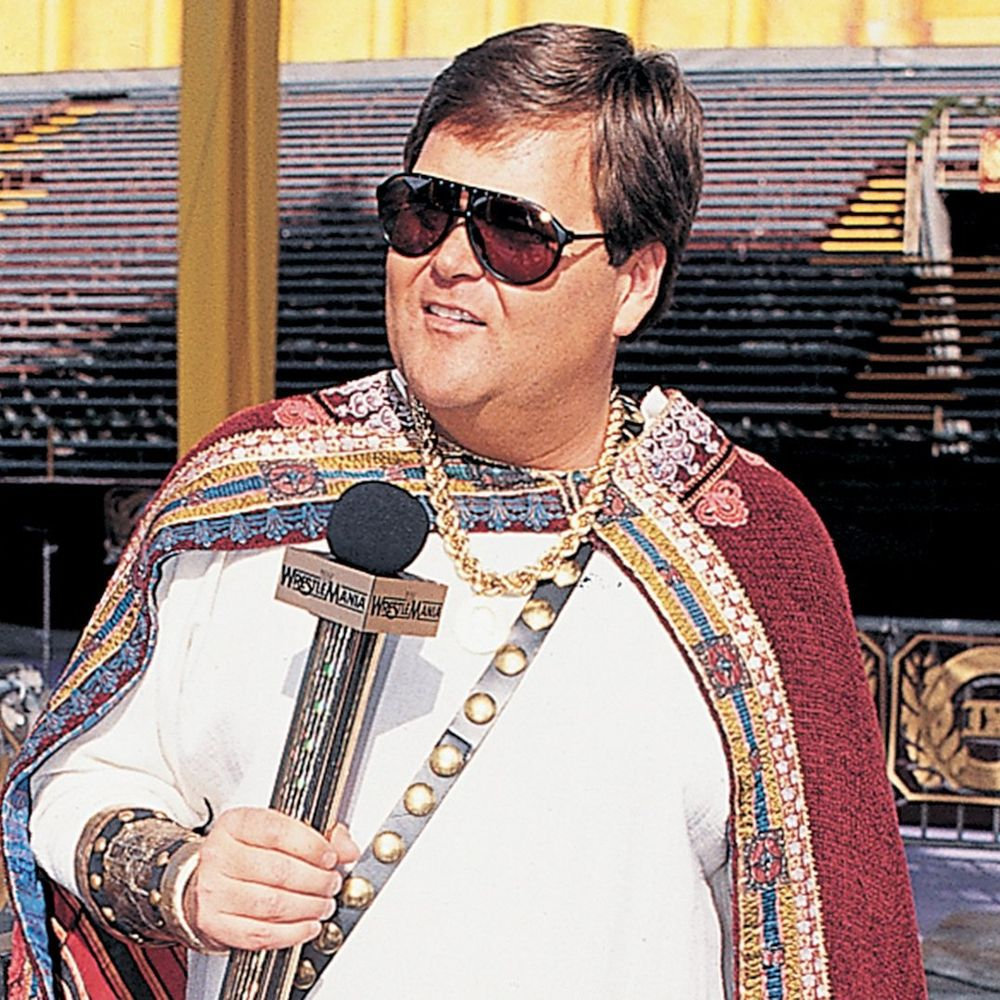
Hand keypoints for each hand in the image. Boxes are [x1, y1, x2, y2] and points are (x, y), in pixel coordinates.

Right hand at [183, 807, 359, 951]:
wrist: (206, 877)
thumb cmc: (246, 851)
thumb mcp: (278, 830)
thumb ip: (318, 835)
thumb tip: (347, 848)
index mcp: (236, 824)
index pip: (277, 832)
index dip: (311, 846)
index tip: (331, 856)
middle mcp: (220, 855)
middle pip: (279, 871)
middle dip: (316, 881)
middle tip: (331, 883)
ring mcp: (213, 891)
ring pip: (272, 905)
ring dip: (308, 908)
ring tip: (323, 904)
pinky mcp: (214, 923)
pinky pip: (259, 934)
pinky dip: (291, 933)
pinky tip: (307, 925)